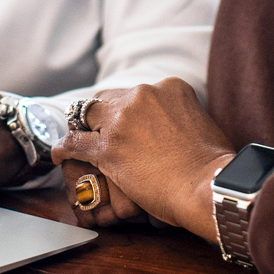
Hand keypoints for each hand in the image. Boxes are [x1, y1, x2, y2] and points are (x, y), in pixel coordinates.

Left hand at [53, 78, 234, 241]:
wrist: (209, 186)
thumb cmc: (214, 166)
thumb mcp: (203, 125)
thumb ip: (182, 118)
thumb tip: (177, 129)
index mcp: (170, 87)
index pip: (137, 92)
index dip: (128, 108)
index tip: (125, 121)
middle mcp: (144, 95)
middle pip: (110, 98)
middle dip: (103, 114)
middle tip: (100, 130)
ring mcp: (123, 119)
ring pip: (89, 115)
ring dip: (84, 128)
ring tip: (76, 139)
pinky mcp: (108, 147)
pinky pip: (76, 143)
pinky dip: (65, 148)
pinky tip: (59, 154)